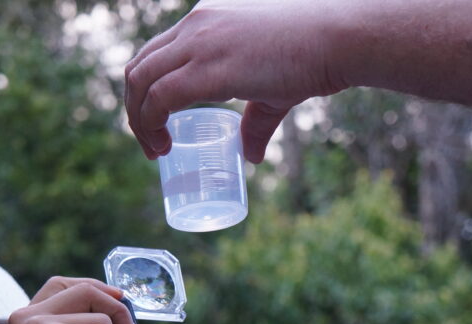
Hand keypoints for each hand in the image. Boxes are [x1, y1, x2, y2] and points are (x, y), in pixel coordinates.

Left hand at [124, 0, 344, 162]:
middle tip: (150, 143)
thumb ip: (255, 122)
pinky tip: (162, 145)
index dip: (144, 91)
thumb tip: (251, 156)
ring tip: (155, 149)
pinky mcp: (208, 67)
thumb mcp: (272, 89)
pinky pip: (160, 97)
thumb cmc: (313, 57)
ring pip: (141, 82)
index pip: (154, 53)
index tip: (154, 123)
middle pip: (138, 67)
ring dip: (138, 121)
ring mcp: (199, 42)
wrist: (338, 39)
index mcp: (205, 19)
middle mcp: (195, 24)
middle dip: (134, 110)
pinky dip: (151, 124)